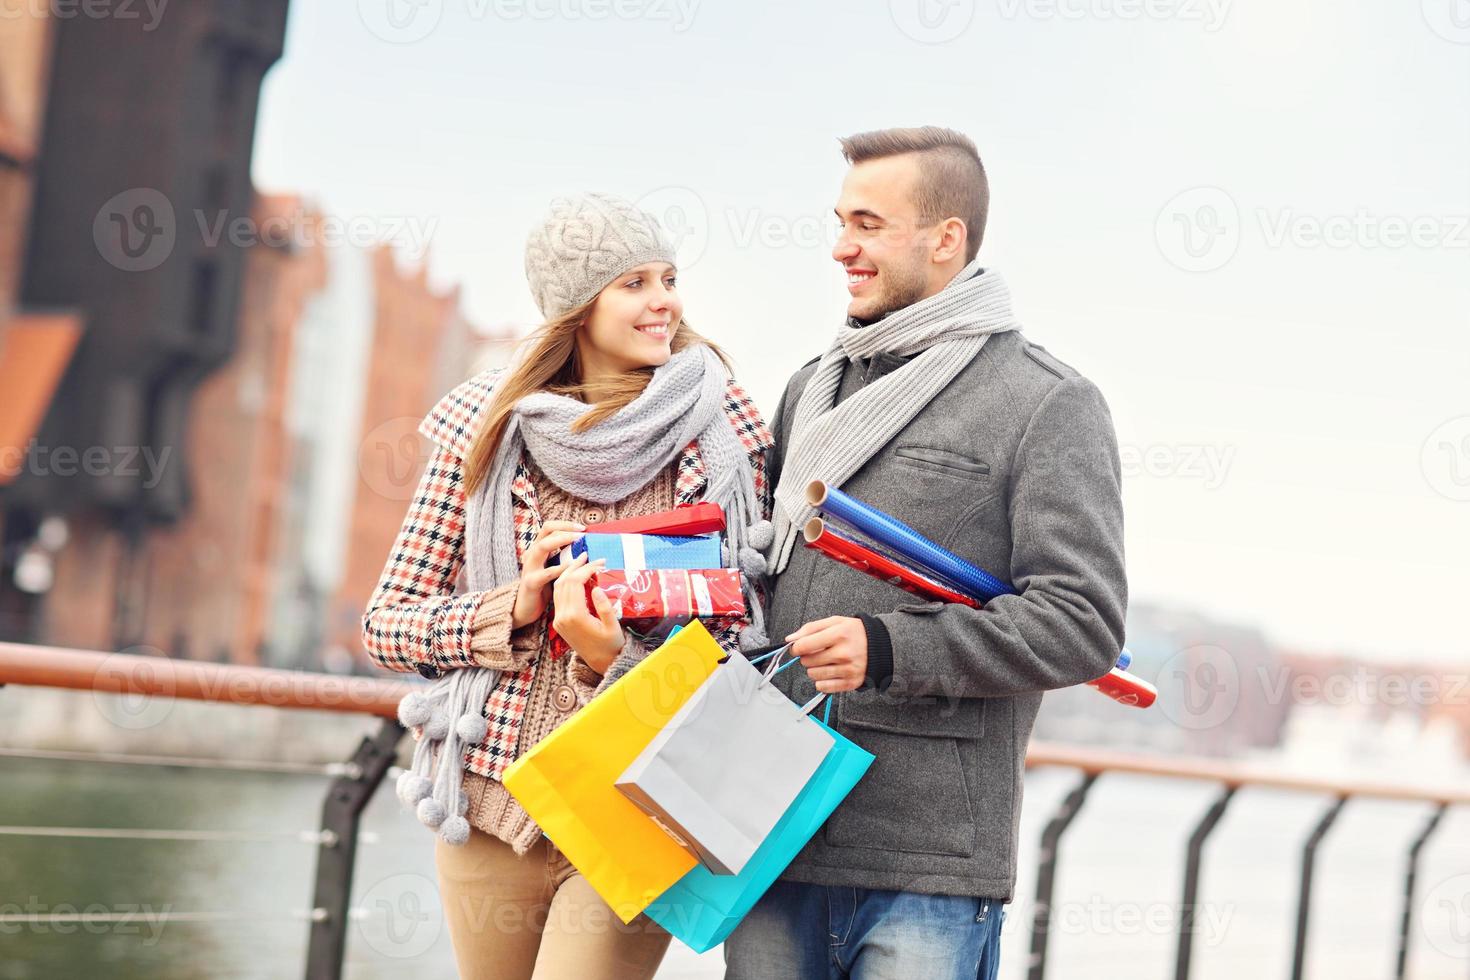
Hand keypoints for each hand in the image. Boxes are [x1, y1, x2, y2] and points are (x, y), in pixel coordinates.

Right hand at [510, 520, 585, 629]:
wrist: (524, 609)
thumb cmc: (543, 588)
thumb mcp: (553, 568)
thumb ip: (564, 558)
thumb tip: (586, 549)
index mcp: (538, 549)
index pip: (549, 527)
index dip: (566, 524)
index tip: (583, 528)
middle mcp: (532, 554)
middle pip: (546, 531)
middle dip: (566, 529)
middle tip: (583, 534)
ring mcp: (530, 567)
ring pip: (543, 546)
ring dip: (562, 541)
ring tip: (578, 542)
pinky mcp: (531, 582)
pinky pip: (546, 572)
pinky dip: (560, 568)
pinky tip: (572, 566)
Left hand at [551, 554, 623, 674]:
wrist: (601, 663)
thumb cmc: (611, 645)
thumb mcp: (613, 626)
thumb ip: (604, 607)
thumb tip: (597, 587)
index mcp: (575, 616)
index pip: (576, 583)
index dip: (587, 569)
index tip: (601, 562)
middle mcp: (562, 617)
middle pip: (564, 582)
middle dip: (577, 566)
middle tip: (589, 556)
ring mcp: (558, 619)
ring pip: (557, 587)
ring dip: (568, 572)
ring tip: (581, 562)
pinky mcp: (558, 621)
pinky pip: (558, 596)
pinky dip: (565, 583)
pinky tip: (575, 577)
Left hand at [787, 616, 867, 693]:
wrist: (881, 646)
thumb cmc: (855, 633)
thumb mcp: (834, 622)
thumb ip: (810, 628)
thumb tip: (790, 639)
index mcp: (839, 634)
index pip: (804, 646)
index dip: (796, 647)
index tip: (798, 647)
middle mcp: (843, 653)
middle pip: (807, 661)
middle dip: (807, 657)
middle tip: (818, 652)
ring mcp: (847, 669)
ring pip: (813, 675)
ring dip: (814, 669)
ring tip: (826, 661)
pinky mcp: (850, 683)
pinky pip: (823, 687)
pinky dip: (822, 681)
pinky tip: (830, 672)